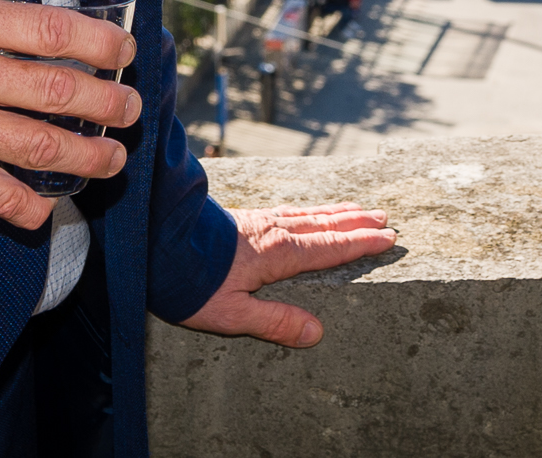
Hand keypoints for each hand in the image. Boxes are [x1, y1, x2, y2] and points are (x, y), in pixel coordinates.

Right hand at [0, 0, 140, 231]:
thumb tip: (27, 17)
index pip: (50, 30)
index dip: (99, 42)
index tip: (124, 52)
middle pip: (55, 91)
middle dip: (107, 103)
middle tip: (131, 109)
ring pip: (37, 147)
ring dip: (87, 157)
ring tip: (115, 159)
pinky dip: (30, 207)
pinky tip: (53, 205)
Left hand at [174, 204, 396, 346]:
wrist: (154, 244)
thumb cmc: (190, 284)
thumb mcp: (232, 315)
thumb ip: (275, 323)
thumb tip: (317, 333)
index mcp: (277, 255)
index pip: (329, 248)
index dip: (360, 243)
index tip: (388, 237)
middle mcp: (273, 232)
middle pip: (324, 225)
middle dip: (356, 221)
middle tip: (385, 217)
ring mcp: (259, 221)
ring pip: (308, 213)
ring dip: (337, 211)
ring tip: (358, 207)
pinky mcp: (243, 217)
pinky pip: (290, 210)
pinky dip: (310, 208)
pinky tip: (308, 211)